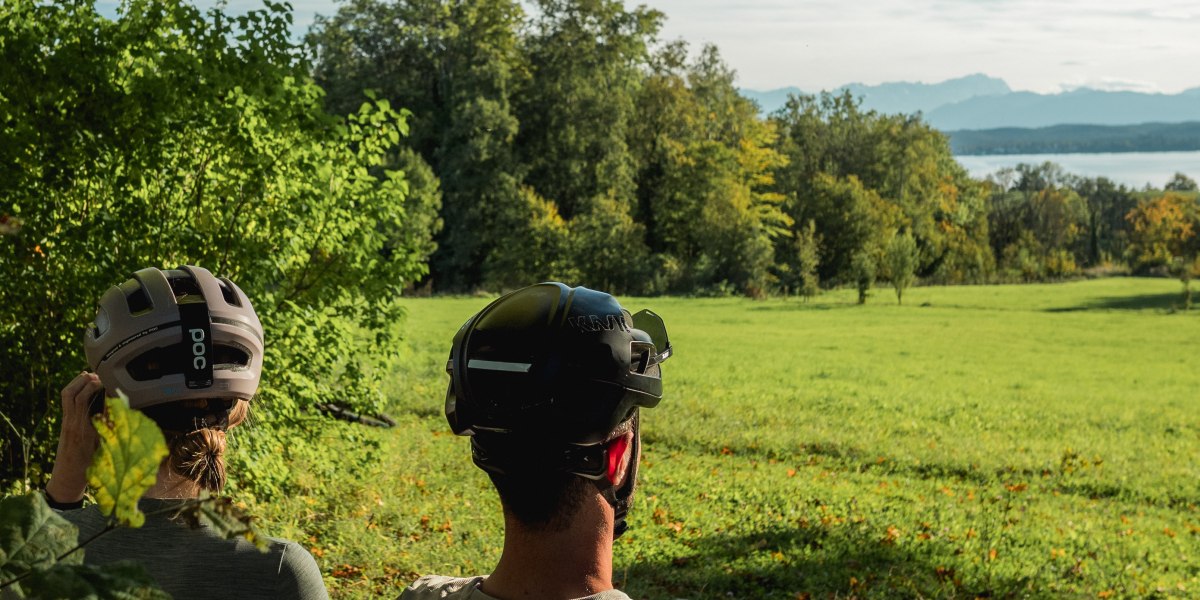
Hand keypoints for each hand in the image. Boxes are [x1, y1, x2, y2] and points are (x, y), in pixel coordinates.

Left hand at [45, 371, 102, 504]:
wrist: (66, 480)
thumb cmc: (89, 469)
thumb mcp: (104, 451)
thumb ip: (110, 431)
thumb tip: (121, 413)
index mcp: (82, 430)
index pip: (82, 400)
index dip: (94, 387)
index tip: (108, 381)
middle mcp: (72, 423)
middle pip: (71, 393)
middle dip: (85, 380)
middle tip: (100, 375)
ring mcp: (66, 423)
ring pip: (66, 395)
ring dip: (78, 382)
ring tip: (93, 377)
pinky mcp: (65, 424)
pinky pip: (67, 402)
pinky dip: (76, 390)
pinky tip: (87, 388)